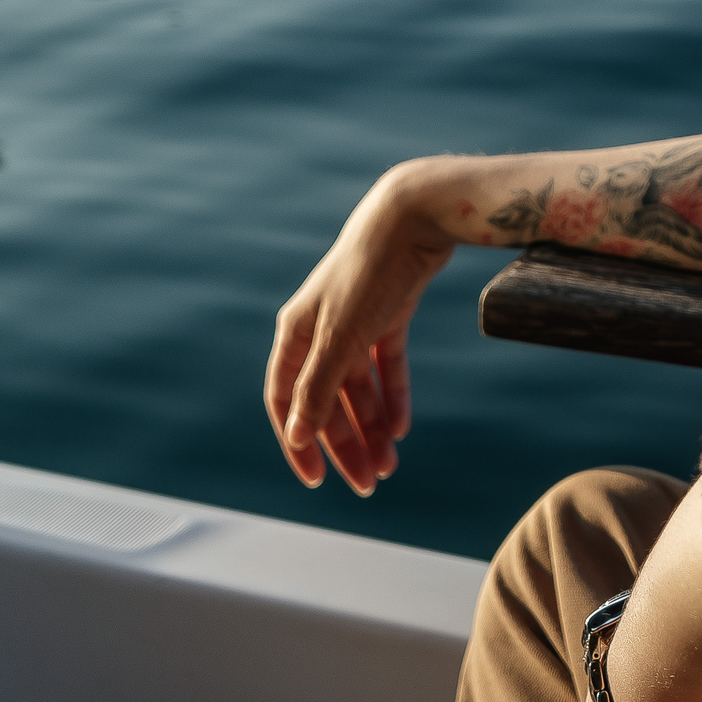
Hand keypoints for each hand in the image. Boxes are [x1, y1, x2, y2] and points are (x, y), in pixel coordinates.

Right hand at [263, 162, 454, 492]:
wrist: (415, 216)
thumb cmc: (369, 272)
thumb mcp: (342, 336)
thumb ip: (319, 387)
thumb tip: (297, 437)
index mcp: (295, 333)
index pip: (286, 400)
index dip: (297, 441)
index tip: (315, 480)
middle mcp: (321, 329)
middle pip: (327, 400)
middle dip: (345, 444)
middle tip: (367, 486)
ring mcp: (356, 321)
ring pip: (359, 388)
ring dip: (372, 427)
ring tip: (389, 466)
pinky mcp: (389, 313)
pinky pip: (387, 366)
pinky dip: (393, 396)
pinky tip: (402, 428)